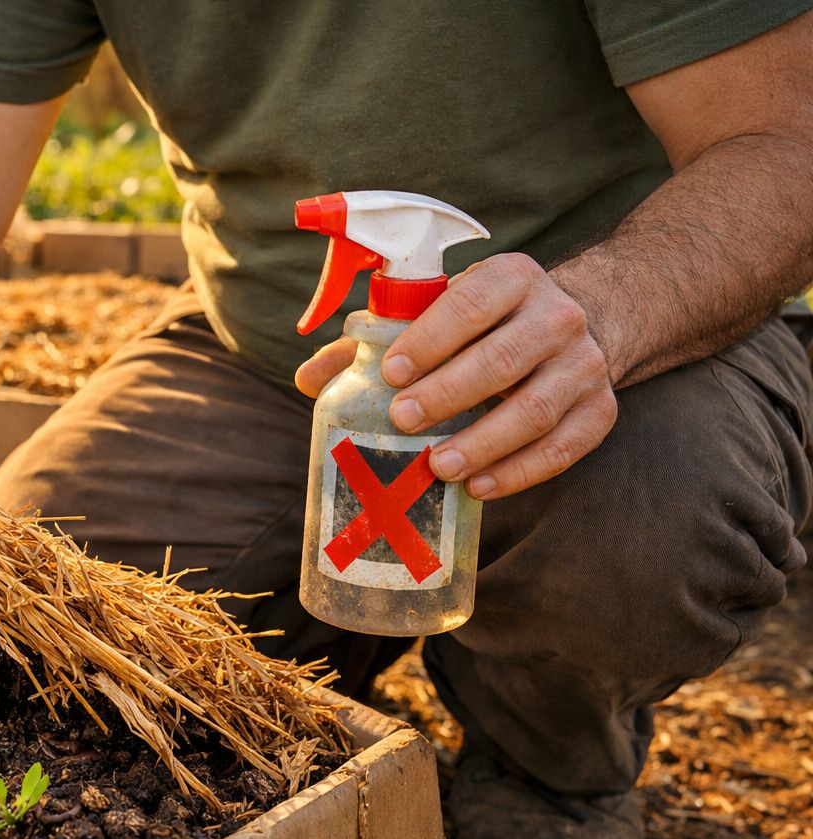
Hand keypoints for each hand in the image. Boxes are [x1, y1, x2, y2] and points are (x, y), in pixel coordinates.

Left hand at [295, 253, 617, 498]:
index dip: (430, 339)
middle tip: (404, 420)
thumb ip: (372, 342)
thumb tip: (308, 380)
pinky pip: (564, 447)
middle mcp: (557, 315)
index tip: (391, 374)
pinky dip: (521, 472)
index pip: (470, 304)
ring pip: (536, 408)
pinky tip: (479, 487)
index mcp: (511, 279)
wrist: (569, 328)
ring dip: (485, 442)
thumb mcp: (435, 315)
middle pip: (504, 358)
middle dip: (449, 392)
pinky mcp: (600, 409)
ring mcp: (584, 364)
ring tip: (440, 466)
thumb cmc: (480, 326)